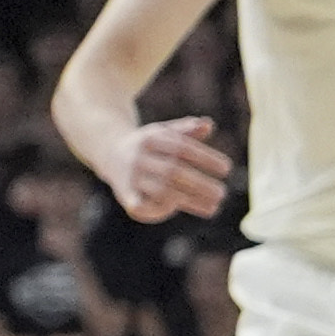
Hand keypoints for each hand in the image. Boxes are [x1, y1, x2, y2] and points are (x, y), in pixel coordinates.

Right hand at [104, 117, 232, 223]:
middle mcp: (139, 156)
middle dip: (200, 184)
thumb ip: (187, 130)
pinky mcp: (124, 193)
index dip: (205, 158)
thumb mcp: (164, 132)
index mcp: (151, 138)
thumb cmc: (148, 144)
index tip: (226, 168)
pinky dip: (156, 210)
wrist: (108, 149)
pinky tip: (176, 209)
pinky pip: (139, 205)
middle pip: (172, 171)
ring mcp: (131, 176)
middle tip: (223, 193)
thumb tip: (208, 124)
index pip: (181, 148)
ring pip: (160, 191)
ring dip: (189, 200)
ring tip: (213, 206)